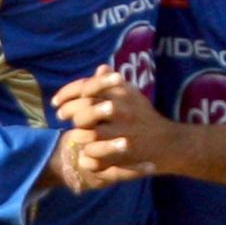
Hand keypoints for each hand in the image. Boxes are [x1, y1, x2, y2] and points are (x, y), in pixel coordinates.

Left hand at [52, 67, 170, 178]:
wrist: (169, 143)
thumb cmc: (145, 117)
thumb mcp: (132, 95)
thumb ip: (112, 84)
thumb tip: (99, 69)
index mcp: (120, 93)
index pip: (85, 88)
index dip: (66, 94)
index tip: (56, 102)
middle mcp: (120, 110)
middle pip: (83, 111)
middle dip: (68, 114)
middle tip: (62, 117)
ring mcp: (121, 132)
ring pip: (86, 135)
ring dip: (77, 136)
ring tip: (75, 135)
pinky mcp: (122, 154)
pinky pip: (95, 155)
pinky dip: (87, 155)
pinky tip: (85, 153)